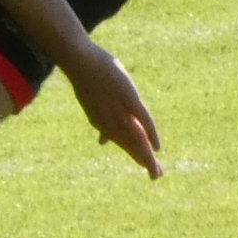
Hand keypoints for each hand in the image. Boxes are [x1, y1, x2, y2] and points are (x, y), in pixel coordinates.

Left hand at [63, 44, 161, 177]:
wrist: (80, 61)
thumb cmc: (87, 78)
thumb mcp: (93, 102)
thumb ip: (101, 123)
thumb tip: (103, 142)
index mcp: (100, 122)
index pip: (120, 142)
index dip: (132, 154)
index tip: (142, 165)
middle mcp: (109, 120)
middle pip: (129, 145)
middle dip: (142, 161)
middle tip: (155, 176)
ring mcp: (119, 110)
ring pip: (136, 137)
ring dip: (147, 155)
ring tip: (156, 170)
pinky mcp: (130, 99)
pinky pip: (143, 119)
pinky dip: (151, 133)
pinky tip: (157, 146)